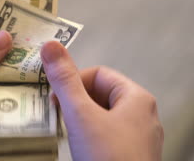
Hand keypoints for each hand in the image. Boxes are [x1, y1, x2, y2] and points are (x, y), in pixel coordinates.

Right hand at [41, 41, 163, 160]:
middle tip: (58, 115)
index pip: (99, 74)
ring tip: (67, 132)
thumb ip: (64, 80)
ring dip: (81, 120)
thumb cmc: (107, 157)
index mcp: (137, 98)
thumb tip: (50, 45)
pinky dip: (90, 137)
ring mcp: (139, 138)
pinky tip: (80, 148)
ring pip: (103, 116)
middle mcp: (143, 115)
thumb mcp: (80, 115)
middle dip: (76, 102)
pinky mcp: (132, 156)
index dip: (74, 81)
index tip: (55, 97)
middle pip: (101, 94)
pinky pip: (108, 136)